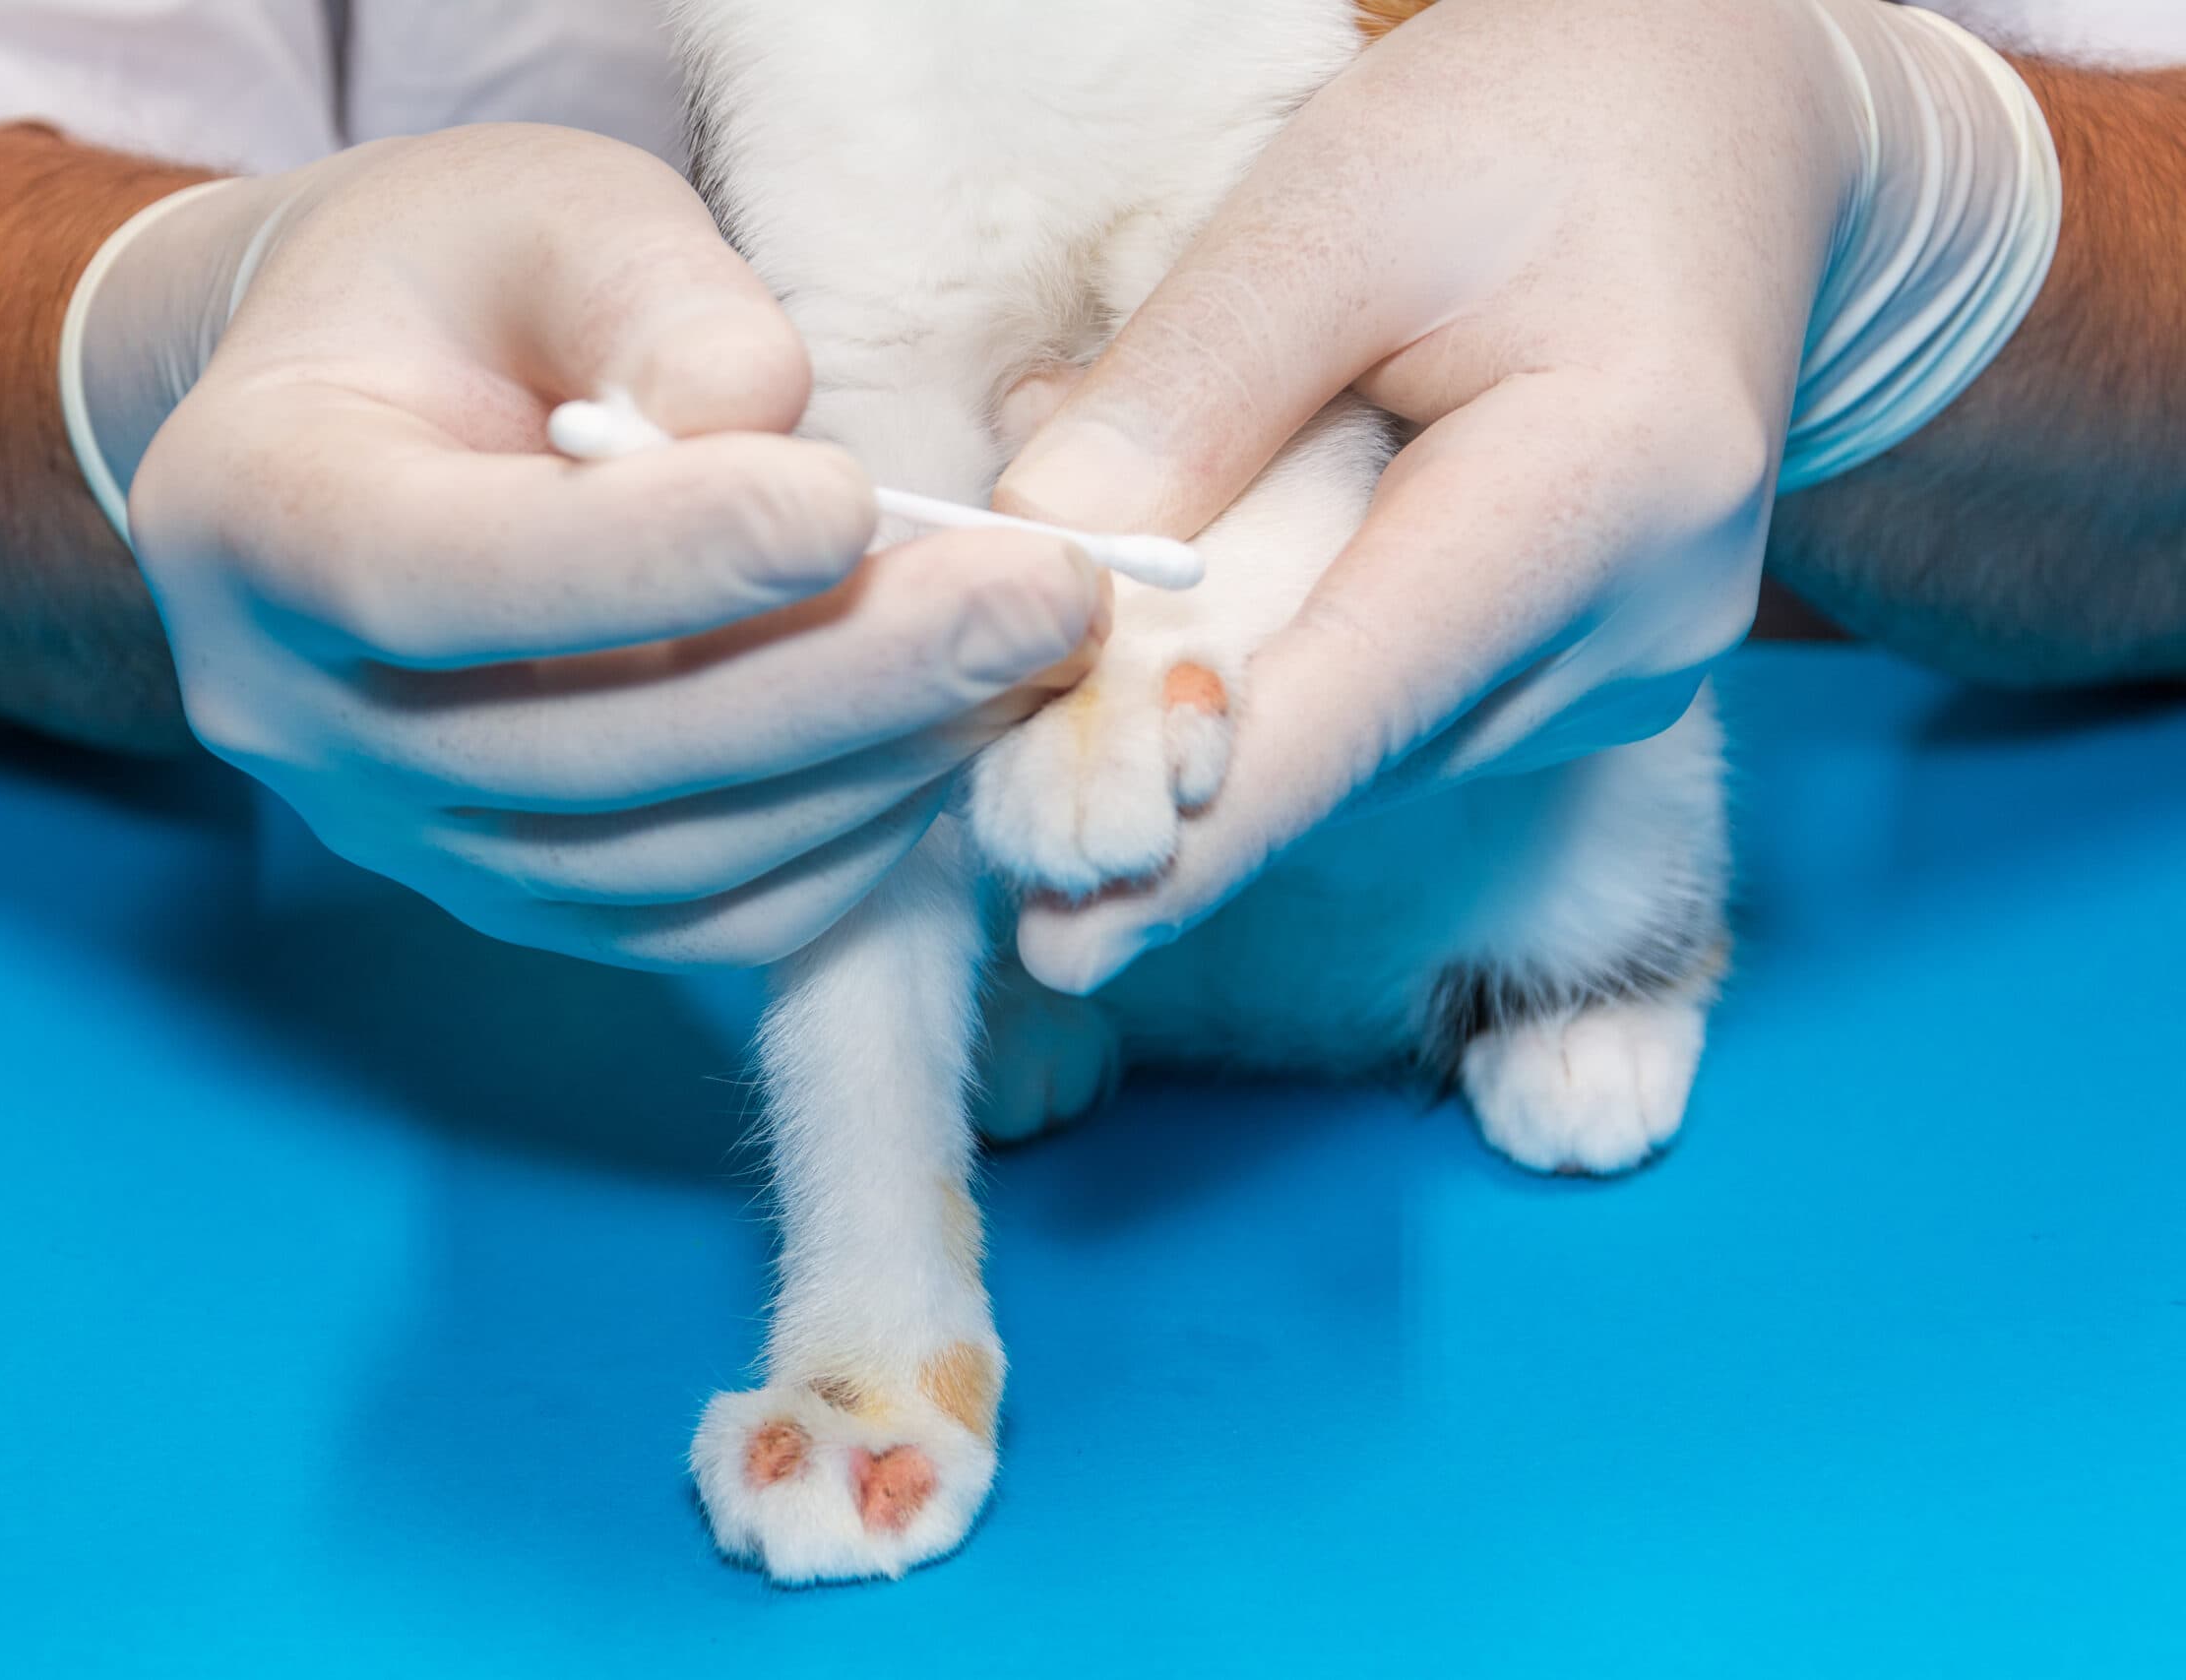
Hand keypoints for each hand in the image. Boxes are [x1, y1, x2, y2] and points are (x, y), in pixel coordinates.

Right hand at [70, 126, 1104, 968]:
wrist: (374, 418)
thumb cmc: (456, 293)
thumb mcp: (537, 214)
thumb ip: (651, 298)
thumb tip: (776, 434)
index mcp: (252, 518)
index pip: (444, 579)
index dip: (650, 563)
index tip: (849, 504)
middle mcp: (304, 719)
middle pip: (585, 752)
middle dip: (844, 678)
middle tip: (1044, 599)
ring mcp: (410, 837)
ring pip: (664, 861)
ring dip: (874, 765)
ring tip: (1032, 651)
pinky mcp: (520, 897)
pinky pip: (701, 920)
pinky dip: (847, 843)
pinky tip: (949, 732)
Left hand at [993, 0, 2054, 992]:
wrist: (1717, 133)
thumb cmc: (1527, 134)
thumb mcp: (1332, 210)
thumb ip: (1186, 393)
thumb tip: (1037, 570)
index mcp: (1613, 488)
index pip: (1364, 707)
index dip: (1201, 835)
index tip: (1062, 946)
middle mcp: (1648, 625)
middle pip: (1349, 745)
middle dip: (1169, 725)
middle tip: (1032, 626)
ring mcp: (1638, 669)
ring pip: (1364, 742)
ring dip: (1232, 675)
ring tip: (1181, 509)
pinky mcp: (1601, 679)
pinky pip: (1403, 710)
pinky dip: (1300, 653)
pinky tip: (1273, 529)